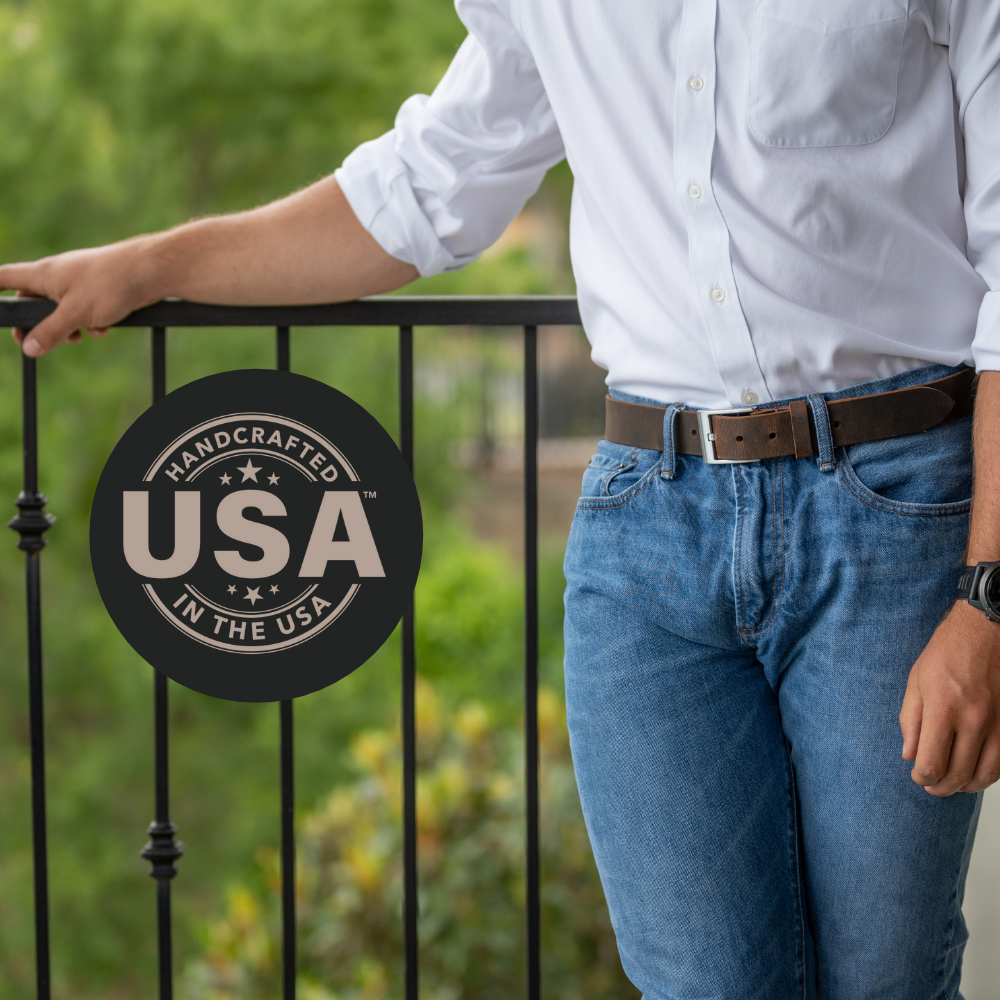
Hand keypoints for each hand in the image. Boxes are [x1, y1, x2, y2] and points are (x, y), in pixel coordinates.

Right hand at [0, 238, 157, 357]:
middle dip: (36, 324)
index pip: (3, 278)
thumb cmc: (108, 285)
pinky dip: (91, 322)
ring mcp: (79, 283)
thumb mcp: (75, 313)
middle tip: (35, 344)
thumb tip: (28, 348)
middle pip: (33, 300)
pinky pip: (86, 310)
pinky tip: (104, 327)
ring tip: (78, 338)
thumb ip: (50, 331)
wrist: (149, 271)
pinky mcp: (99, 291)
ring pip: (62, 310)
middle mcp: (57, 275)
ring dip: (68, 327)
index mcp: (43, 274)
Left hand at [900, 600, 999, 795]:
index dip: (922, 777)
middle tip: (931, 784)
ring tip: (952, 781)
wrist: (986, 631)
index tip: (917, 774)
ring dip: (966, 785)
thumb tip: (909, 755)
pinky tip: (974, 770)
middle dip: (940, 786)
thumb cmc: (947, 652)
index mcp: (944, 709)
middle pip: (958, 775)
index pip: (932, 763)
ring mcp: (998, 724)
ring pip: (985, 775)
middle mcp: (974, 720)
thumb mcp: (917, 682)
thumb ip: (911, 721)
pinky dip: (987, 774)